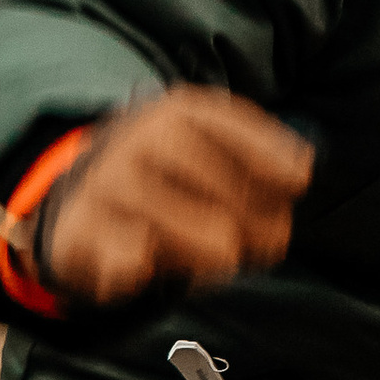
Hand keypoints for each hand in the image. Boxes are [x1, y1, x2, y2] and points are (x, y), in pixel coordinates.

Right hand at [42, 90, 313, 302]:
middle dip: (250, 217)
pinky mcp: (79, 228)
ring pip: (171, 222)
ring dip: (207, 251)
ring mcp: (106, 182)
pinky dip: (132, 267)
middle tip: (270, 243)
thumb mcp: (211, 149)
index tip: (300, 181)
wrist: (83, 190)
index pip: (224, 123)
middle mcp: (138, 139)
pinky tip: (142, 266)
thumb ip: (257, 159)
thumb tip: (300, 171)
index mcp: (177, 112)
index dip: (267, 151)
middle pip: (207, 176)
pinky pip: (119, 255)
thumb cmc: (172, 173)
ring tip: (221, 259)